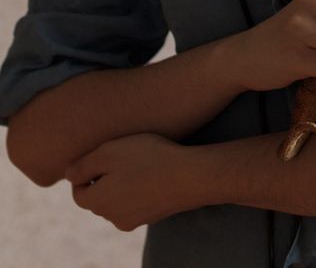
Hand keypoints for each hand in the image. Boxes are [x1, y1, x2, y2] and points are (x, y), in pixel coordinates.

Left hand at [66, 134, 202, 231]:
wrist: (190, 176)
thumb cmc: (148, 158)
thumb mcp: (109, 152)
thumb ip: (83, 165)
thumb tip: (68, 175)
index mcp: (98, 202)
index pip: (79, 193)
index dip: (85, 172)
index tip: (100, 153)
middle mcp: (113, 217)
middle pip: (98, 197)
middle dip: (103, 178)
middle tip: (120, 153)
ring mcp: (135, 219)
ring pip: (118, 200)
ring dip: (122, 183)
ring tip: (138, 160)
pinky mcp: (153, 216)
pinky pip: (136, 202)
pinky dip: (138, 188)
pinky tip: (152, 170)